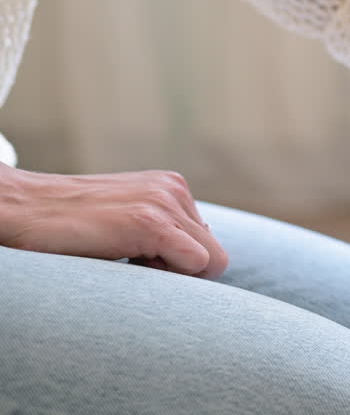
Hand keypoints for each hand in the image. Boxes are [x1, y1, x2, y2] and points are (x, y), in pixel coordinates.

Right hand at [0, 165, 227, 277]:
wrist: (17, 210)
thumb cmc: (66, 227)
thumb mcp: (124, 222)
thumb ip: (161, 234)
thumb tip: (198, 263)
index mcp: (171, 188)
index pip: (208, 245)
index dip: (179, 266)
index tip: (140, 261)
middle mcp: (175, 189)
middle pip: (215, 257)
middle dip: (180, 273)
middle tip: (133, 265)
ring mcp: (165, 201)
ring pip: (210, 263)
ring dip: (171, 275)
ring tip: (125, 258)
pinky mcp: (151, 220)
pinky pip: (197, 263)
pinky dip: (170, 276)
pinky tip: (128, 261)